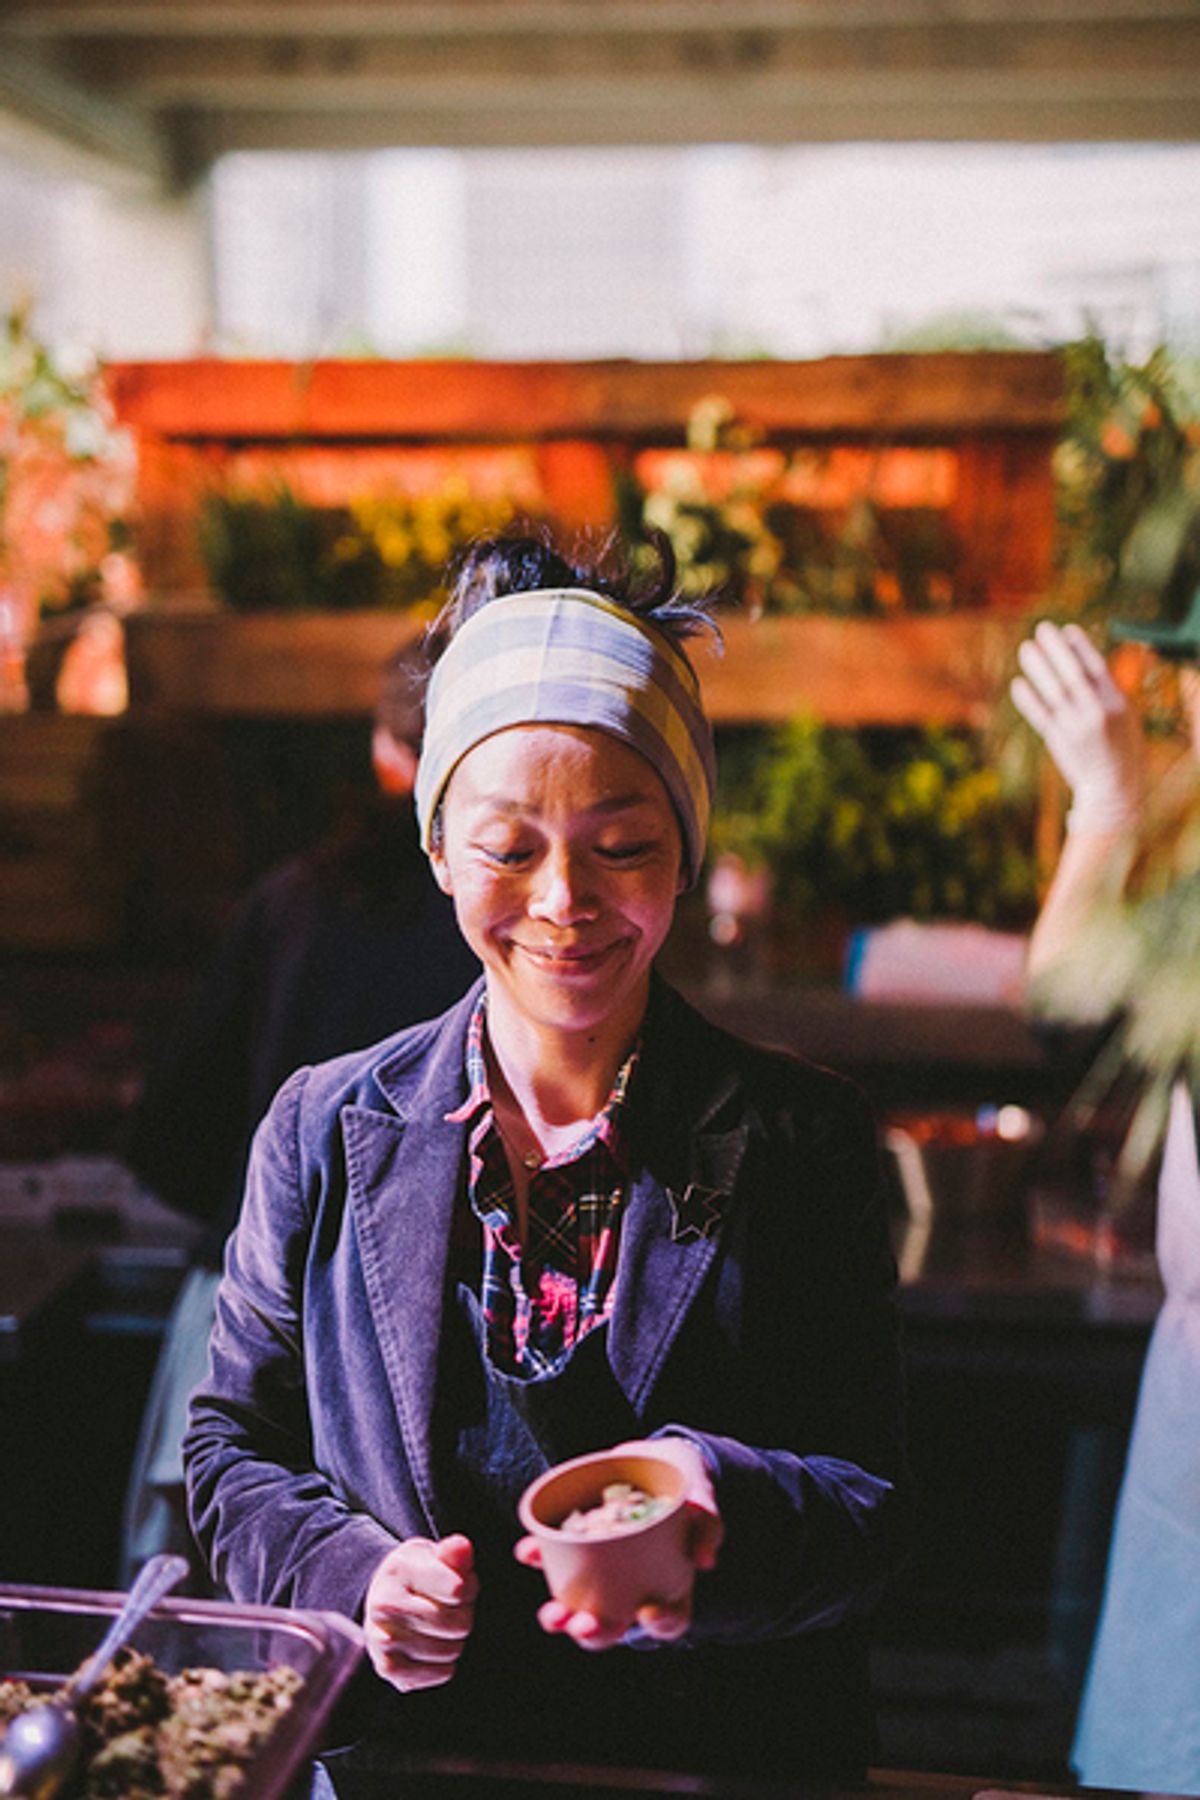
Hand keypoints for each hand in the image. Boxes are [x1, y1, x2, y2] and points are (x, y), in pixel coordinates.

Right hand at [364, 1533, 477, 1691]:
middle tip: (450, 1608)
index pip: (459, 1590)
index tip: (459, 1585)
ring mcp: (383, 1639)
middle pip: (458, 1624)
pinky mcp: (388, 1668)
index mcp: (399, 1569)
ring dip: (454, 1640)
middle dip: (463, 1616)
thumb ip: (453, 1552)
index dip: (469, 1588)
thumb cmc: (418, 1577)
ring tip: (439, 1626)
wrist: (382, 1602)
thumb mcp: (434, 1555)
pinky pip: (441, 1673)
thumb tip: (461, 1548)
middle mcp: (385, 1604)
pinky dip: (444, 1664)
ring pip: (451, 1651)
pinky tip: (430, 1645)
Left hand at [513, 1436, 722, 1651]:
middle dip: (594, 1632)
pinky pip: (553, 1558)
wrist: (653, 1459)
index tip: (649, 1610)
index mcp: (667, 1585)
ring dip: (560, 1615)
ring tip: (552, 1614)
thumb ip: (706, 1524)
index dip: (660, 1622)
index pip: (669, 1618)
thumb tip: (704, 1559)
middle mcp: (631, 1586)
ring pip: (578, 1604)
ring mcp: (600, 1569)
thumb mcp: (700, 1500)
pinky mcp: (575, 1543)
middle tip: (583, 1625)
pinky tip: (527, 1552)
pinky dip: (537, 1557)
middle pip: (613, 1623)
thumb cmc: (683, 1487)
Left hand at [1011, 621, 1141, 830]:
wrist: (1114, 787)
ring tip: (1026, 648)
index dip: (1080, 646)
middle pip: (1073, 675)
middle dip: (1056, 650)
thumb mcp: (1124, 715)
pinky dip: (1028, 700)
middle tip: (1041, 628)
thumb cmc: (1120, 746)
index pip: (1097, 668)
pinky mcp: (1059, 741)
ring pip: (1054, 692)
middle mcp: (1097, 713)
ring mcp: (1077, 728)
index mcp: (1117, 703)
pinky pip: (1041, 716)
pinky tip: (1017, 683)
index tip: (1066, 629)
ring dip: (1038, 668)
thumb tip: (1081, 658)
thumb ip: (1105, 690)